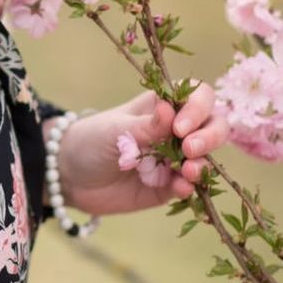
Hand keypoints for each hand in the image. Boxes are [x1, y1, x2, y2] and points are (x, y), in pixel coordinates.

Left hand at [55, 83, 228, 214]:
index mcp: (163, 106)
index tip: (179, 126)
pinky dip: (189, 186)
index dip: (198, 108)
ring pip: (206, 157)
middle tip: (189, 148)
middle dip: (210, 136)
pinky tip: (181, 187)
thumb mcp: (115, 130)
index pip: (199, 96)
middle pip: (213, 125)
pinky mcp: (168, 186)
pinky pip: (188, 185)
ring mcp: (174, 158)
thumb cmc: (91, 140)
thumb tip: (169, 109)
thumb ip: (145, 125)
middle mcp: (175, 130)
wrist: (70, 176)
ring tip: (188, 170)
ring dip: (203, 163)